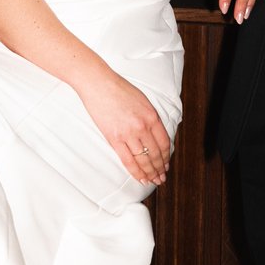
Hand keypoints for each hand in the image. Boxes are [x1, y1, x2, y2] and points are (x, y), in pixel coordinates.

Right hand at [79, 65, 173, 188]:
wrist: (98, 84)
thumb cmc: (118, 89)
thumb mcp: (142, 101)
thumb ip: (149, 118)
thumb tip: (153, 135)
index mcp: (152, 116)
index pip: (164, 142)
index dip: (166, 157)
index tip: (166, 164)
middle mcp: (143, 126)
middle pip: (155, 153)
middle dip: (160, 168)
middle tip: (162, 177)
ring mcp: (129, 134)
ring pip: (144, 160)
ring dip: (150, 173)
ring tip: (153, 181)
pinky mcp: (114, 139)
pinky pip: (128, 161)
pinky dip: (136, 172)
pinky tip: (141, 178)